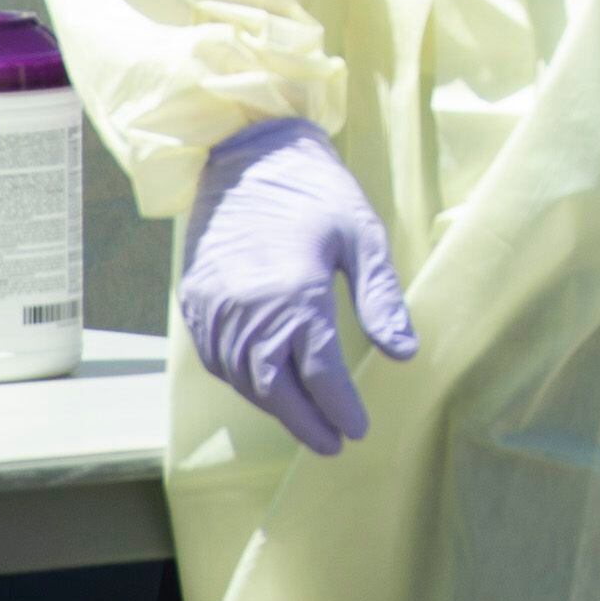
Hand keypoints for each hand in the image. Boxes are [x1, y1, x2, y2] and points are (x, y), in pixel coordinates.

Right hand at [178, 118, 416, 454]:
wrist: (249, 156)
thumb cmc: (316, 191)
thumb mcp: (363, 235)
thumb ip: (380, 297)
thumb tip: (404, 353)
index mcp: (295, 294)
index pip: (318, 372)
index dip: (339, 407)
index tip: (359, 430)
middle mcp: (247, 310)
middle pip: (275, 387)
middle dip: (306, 421)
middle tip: (334, 443)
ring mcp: (214, 310)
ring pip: (242, 379)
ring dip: (274, 406)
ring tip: (308, 421)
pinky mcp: (196, 304)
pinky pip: (217, 360)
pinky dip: (243, 382)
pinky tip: (268, 387)